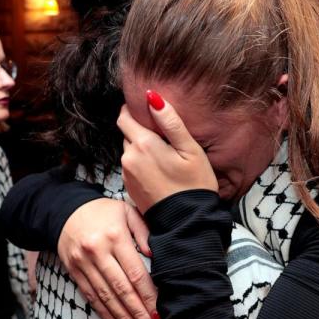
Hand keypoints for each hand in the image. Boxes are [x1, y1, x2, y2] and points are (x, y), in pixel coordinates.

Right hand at [58, 197, 157, 318]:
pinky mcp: (73, 272)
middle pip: (121, 289)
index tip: (159, 313)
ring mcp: (83, 264)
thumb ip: (143, 232)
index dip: (147, 296)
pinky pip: (91, 298)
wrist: (64, 210)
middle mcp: (98, 252)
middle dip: (137, 313)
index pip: (135, 273)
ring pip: (106, 297)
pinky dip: (104, 315)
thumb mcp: (126, 211)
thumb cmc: (103, 211)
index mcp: (114, 236)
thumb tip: (154, 257)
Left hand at [117, 90, 216, 213]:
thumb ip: (170, 121)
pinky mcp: (129, 187)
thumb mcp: (190, 149)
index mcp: (143, 144)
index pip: (124, 116)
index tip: (148, 113)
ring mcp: (127, 174)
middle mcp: (129, 158)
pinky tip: (159, 171)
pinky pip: (131, 167)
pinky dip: (141, 164)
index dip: (134, 111)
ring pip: (129, 150)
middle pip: (127, 133)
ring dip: (141, 148)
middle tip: (163, 137)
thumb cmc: (194, 185)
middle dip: (140, 130)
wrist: (187, 222)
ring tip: (164, 155)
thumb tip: (152, 97)